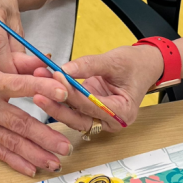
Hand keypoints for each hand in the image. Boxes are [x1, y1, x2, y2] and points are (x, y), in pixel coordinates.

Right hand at [0, 55, 76, 176]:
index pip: (17, 84)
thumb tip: (48, 61)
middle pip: (19, 122)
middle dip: (45, 135)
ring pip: (11, 142)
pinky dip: (16, 162)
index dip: (41, 86)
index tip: (64, 92)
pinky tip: (33, 168)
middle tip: (67, 144)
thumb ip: (19, 62)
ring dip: (36, 154)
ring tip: (57, 161)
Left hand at [33, 44, 164, 131]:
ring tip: (38, 85)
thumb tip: (65, 69)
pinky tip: (46, 85)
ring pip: (73, 116)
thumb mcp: (114, 60)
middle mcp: (111, 121)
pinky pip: (73, 109)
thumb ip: (89, 65)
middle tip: (38, 90)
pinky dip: (60, 98)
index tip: (56, 77)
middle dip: (57, 104)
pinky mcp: (91, 111)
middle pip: (79, 118)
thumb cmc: (135, 64)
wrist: (144, 65)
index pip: (91, 105)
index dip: (71, 92)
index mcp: (123, 113)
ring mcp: (100, 118)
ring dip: (54, 102)